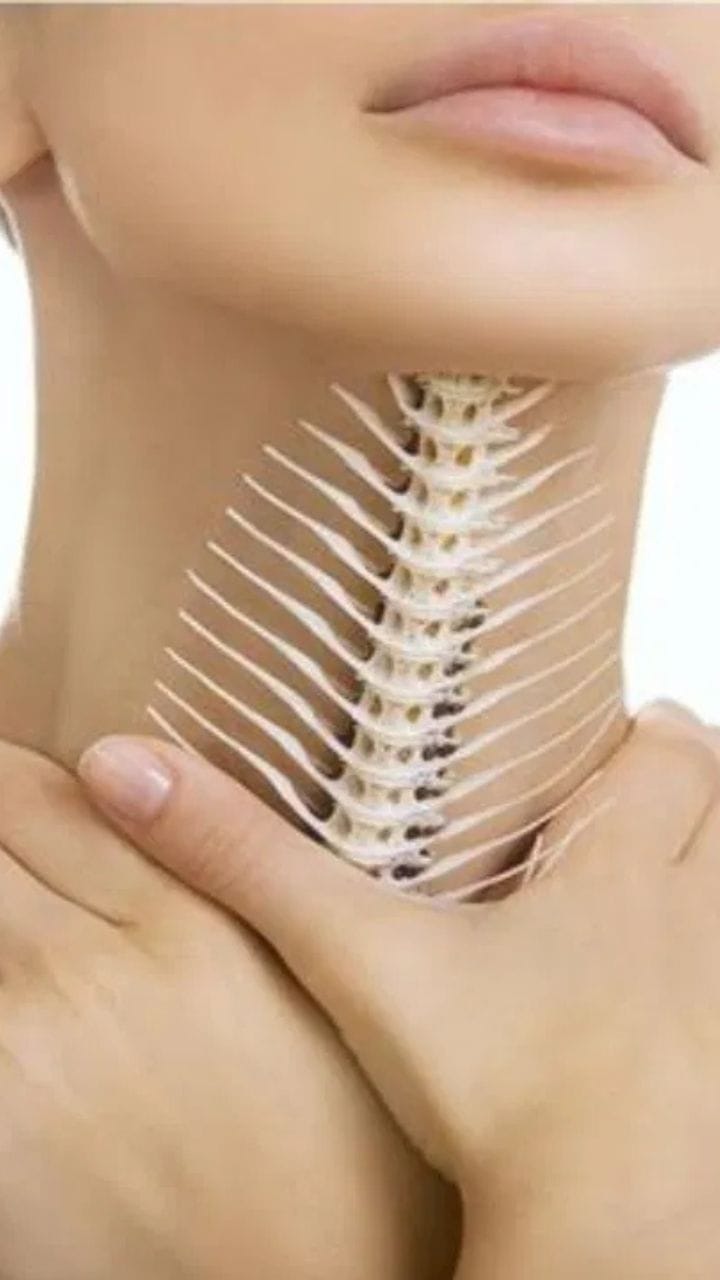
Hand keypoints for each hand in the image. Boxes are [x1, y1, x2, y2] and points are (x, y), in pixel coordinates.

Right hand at [78, 705, 719, 1278]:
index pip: (674, 756)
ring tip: (646, 882)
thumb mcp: (358, 959)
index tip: (608, 729)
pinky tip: (658, 1003)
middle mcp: (694, 924)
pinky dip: (706, 974)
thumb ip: (247, 863)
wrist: (603, 1232)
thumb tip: (129, 769)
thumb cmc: (502, 1093)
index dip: (648, 733)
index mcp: (622, 874)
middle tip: (630, 792)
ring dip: (707, 873)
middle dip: (689, 791)